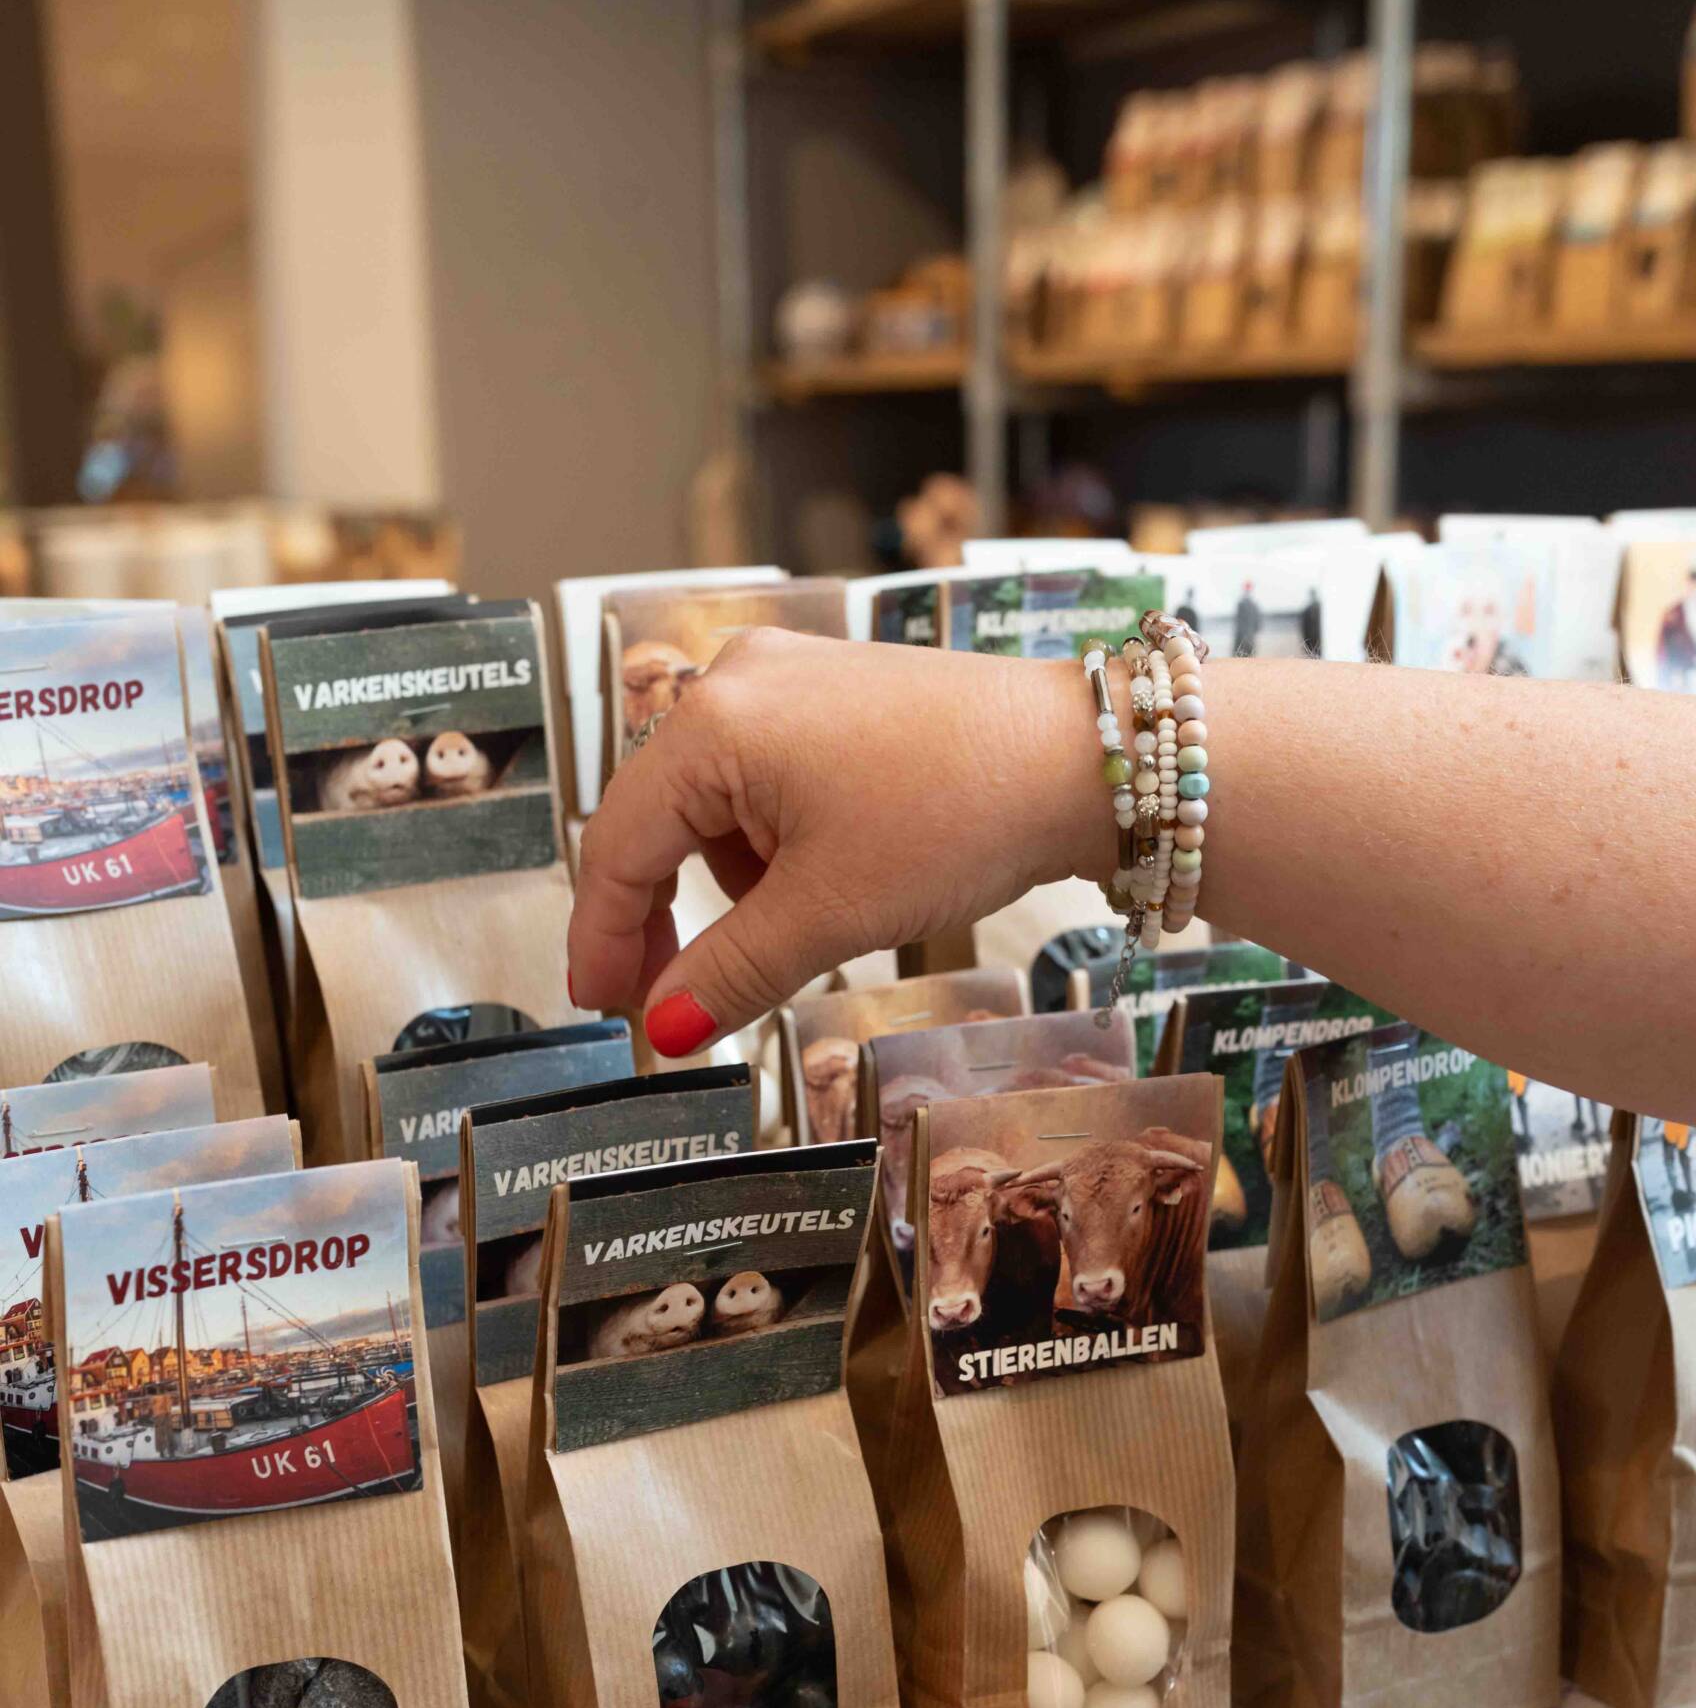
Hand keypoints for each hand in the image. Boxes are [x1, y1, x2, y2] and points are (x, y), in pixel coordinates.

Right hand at [568, 630, 1108, 1054]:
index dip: (603, 937)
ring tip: (810, 926)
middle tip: (670, 1002)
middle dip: (668, 916)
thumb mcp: (828, 915)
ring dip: (737, 884)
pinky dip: (779, 846)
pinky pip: (767, 781)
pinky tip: (834, 879)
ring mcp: (786, 679)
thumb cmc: (959, 815)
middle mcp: (736, 681)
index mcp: (713, 724)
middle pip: (660, 819)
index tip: (601, 1006)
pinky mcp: (832, 693)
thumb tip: (661, 1028)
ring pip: (716, 808)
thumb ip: (728, 973)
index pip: (620, 845)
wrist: (1081, 760)